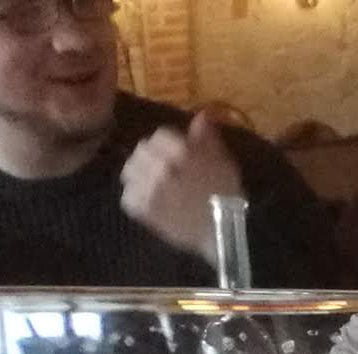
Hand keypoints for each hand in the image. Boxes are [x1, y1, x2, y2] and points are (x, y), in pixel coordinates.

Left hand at [120, 113, 243, 261]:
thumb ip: (207, 138)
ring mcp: (150, 188)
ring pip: (131, 172)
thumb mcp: (223, 162)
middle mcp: (161, 165)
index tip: (174, 153)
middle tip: (163, 171)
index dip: (166, 144)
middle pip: (142, 150)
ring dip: (140, 176)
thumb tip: (201, 115)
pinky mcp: (144, 210)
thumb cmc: (228, 197)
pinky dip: (136, 199)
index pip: (160, 135)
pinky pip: (129, 197)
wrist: (226, 235)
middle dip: (151, 158)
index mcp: (181, 151)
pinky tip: (150, 203)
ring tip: (153, 186)